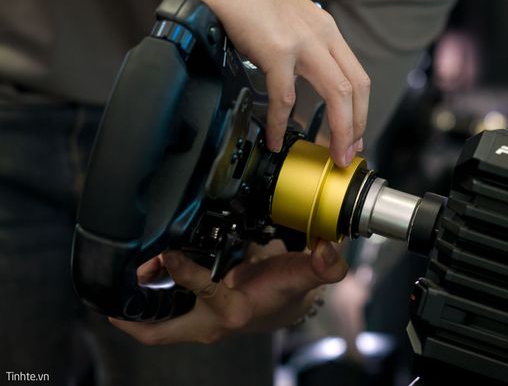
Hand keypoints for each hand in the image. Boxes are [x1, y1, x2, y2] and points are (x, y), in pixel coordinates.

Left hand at [110, 240, 347, 344]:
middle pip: (159, 332)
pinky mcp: (191, 315)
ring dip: (132, 306)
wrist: (284, 307)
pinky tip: (134, 278)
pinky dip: (143, 302)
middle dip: (130, 314)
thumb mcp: (307, 276)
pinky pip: (159, 316)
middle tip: (106, 293)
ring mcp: (197, 323)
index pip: (203, 293)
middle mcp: (210, 323)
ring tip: (116, 278)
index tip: (167, 252)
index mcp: (235, 311)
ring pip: (154, 325)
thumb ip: (323, 264)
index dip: (183, 273)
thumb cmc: (288, 291)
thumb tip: (329, 248)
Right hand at [175, 0, 369, 166]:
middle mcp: (322, 36)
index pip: (358, 77)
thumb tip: (300, 85)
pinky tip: (276, 138)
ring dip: (338, 130)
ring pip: (337, 95)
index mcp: (328, 32)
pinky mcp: (277, 51)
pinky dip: (282, 124)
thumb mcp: (291, 23)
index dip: (362, 111)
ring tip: (332, 155)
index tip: (355, 135)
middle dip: (357, 127)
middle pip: (356, 89)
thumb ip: (302, 52)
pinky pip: (285, 98)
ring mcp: (303, 43)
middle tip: (350, 153)